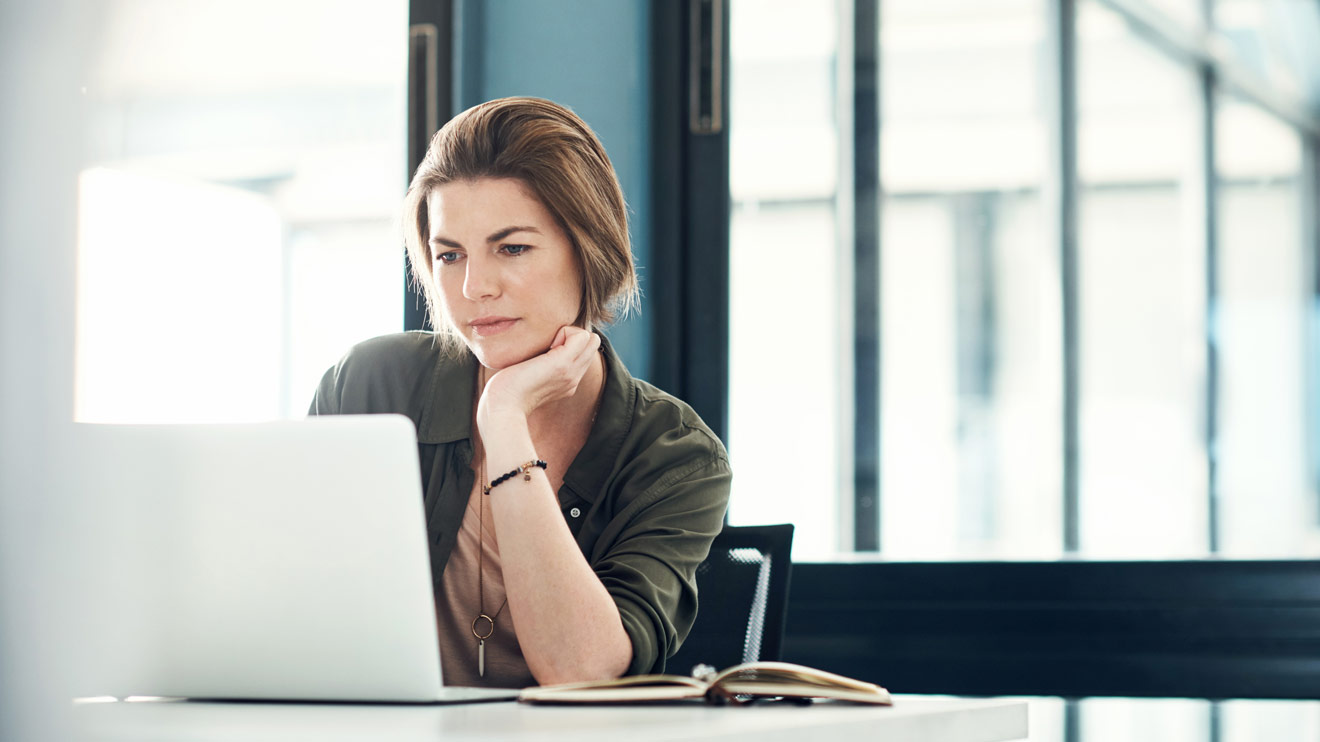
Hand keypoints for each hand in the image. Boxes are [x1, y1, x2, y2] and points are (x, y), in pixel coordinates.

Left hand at [476, 326, 600, 426]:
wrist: (503, 408)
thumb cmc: (505, 393)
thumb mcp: (526, 378)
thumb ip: (535, 367)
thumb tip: (533, 352)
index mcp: (566, 382)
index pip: (583, 353)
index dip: (568, 343)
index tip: (544, 351)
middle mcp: (574, 378)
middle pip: (592, 344)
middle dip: (572, 336)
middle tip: (548, 345)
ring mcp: (571, 371)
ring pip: (591, 338)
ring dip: (570, 333)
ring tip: (548, 346)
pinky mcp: (563, 363)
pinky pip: (580, 335)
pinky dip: (565, 331)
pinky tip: (547, 345)